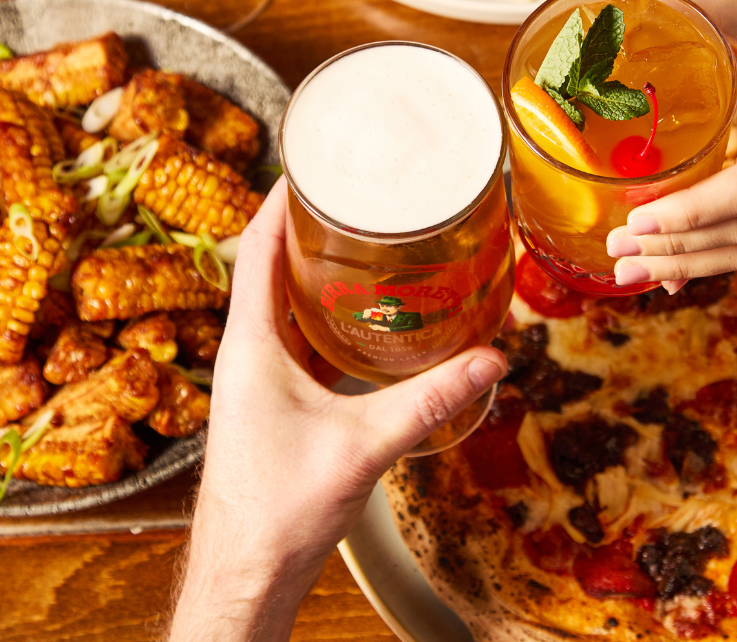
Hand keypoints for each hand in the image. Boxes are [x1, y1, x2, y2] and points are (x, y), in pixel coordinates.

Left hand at [167, 178, 507, 641]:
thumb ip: (429, 401)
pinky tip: (362, 318)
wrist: (248, 571)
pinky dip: (324, 314)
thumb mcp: (363, 445)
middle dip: (304, 227)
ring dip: (313, 270)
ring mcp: (257, 378)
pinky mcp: (274, 400)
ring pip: (281, 303)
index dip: (276, 203)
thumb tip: (489, 361)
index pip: (254, 250)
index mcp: (250, 345)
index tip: (306, 167)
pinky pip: (296, 338)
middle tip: (348, 196)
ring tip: (359, 242)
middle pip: (267, 267)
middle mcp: (247, 353)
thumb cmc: (280, 510)